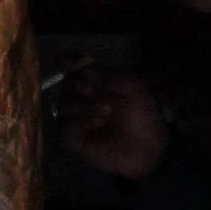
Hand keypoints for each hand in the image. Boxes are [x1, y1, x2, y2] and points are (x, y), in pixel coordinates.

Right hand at [59, 65, 167, 182]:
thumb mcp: (135, 87)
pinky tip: (95, 125)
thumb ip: (109, 74)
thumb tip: (85, 69)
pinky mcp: (72, 136)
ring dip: (83, 105)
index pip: (75, 66)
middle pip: (66, 82)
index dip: (69, 62)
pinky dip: (79, 122)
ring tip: (105, 113)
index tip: (64, 61)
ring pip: (63, 101)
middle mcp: (83, 97)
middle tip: (93, 91)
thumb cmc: (144, 116)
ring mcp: (76, 116)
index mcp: (98, 82)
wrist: (147, 148)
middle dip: (78, 84)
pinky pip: (64, 123)